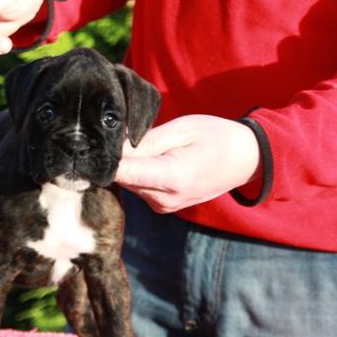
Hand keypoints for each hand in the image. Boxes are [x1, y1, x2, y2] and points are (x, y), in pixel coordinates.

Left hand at [114, 115, 261, 212]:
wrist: (245, 161)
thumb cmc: (216, 137)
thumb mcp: (181, 129)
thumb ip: (145, 141)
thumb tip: (113, 147)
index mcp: (172, 178)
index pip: (123, 173)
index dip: (104, 159)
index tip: (91, 144)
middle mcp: (165, 199)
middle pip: (122, 179)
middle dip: (115, 158)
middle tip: (115, 134)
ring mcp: (164, 206)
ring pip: (128, 184)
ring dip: (128, 165)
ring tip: (138, 144)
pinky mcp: (162, 207)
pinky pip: (138, 188)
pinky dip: (137, 173)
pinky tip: (148, 157)